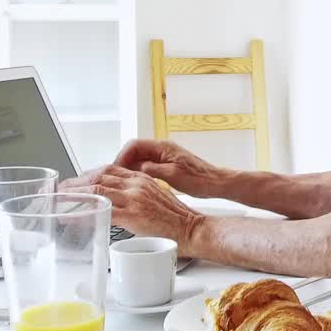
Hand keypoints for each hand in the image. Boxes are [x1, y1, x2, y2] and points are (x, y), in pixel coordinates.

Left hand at [63, 165, 202, 244]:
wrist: (193, 229)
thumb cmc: (177, 220)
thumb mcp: (156, 199)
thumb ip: (137, 196)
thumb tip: (120, 203)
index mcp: (143, 179)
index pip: (109, 169)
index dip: (89, 174)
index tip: (77, 181)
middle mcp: (137, 184)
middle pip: (99, 175)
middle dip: (77, 181)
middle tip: (62, 188)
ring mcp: (134, 198)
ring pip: (96, 189)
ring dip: (74, 193)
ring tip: (60, 198)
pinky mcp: (133, 214)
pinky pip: (100, 209)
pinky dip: (81, 211)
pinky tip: (70, 215)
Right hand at [113, 139, 228, 197]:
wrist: (216, 184)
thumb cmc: (199, 180)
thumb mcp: (172, 176)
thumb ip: (151, 170)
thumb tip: (134, 168)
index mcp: (163, 147)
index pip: (133, 145)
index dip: (121, 156)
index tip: (114, 169)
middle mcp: (162, 149)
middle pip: (134, 151)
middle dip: (122, 163)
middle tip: (114, 177)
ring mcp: (165, 157)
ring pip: (140, 159)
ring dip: (130, 169)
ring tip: (122, 182)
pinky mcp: (167, 165)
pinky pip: (147, 166)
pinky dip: (139, 173)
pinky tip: (136, 185)